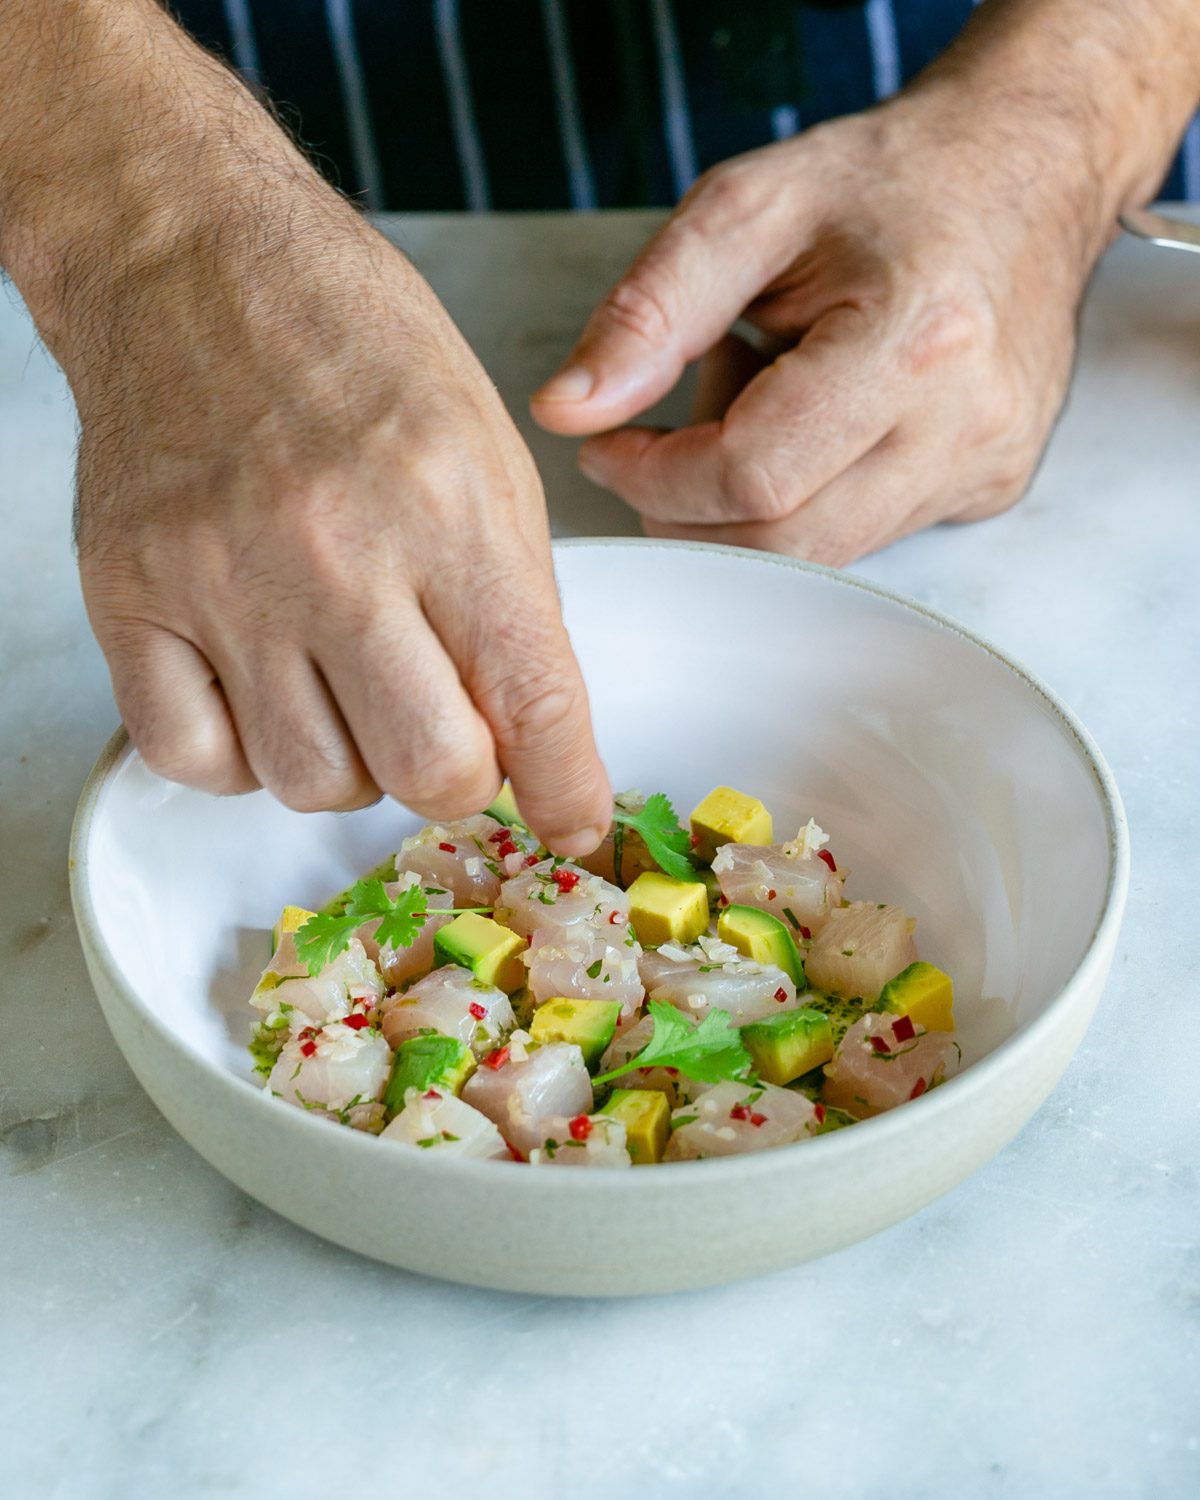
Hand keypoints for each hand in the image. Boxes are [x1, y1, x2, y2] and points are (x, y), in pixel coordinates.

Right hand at [67, 189, 610, 848]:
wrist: (193, 260)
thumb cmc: (352, 343)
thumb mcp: (486, 452)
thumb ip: (511, 601)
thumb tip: (529, 736)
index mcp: (450, 507)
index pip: (534, 702)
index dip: (566, 792)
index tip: (571, 822)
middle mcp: (336, 552)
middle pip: (427, 771)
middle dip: (457, 776)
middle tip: (448, 727)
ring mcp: (221, 580)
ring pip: (311, 781)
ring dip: (350, 763)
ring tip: (346, 684)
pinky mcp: (131, 598)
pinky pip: (195, 760)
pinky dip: (241, 755)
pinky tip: (262, 692)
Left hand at [531, 90, 1102, 564]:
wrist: (1025, 171)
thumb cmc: (889, 183)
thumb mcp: (747, 208)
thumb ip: (648, 312)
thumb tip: (567, 412)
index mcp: (914, 340)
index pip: (751, 476)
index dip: (654, 479)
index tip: (608, 447)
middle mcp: (963, 424)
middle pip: (783, 544)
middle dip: (688, 513)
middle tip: (659, 444)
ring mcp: (982, 469)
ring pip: (818, 557)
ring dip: (745, 505)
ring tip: (753, 401)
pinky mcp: (985, 492)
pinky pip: (860, 538)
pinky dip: (803, 499)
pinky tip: (810, 423)